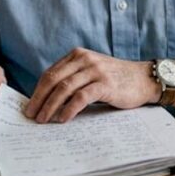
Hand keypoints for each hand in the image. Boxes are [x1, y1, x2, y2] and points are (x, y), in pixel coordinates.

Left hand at [25, 48, 156, 122]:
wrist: (144, 79)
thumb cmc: (116, 79)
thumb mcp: (92, 72)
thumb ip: (73, 78)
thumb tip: (47, 100)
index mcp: (78, 55)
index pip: (50, 73)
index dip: (37, 91)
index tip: (30, 107)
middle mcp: (85, 59)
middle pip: (53, 79)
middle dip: (39, 99)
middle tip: (31, 115)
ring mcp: (96, 71)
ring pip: (64, 88)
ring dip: (50, 106)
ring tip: (44, 120)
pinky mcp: (105, 84)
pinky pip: (81, 97)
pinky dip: (69, 109)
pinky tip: (63, 119)